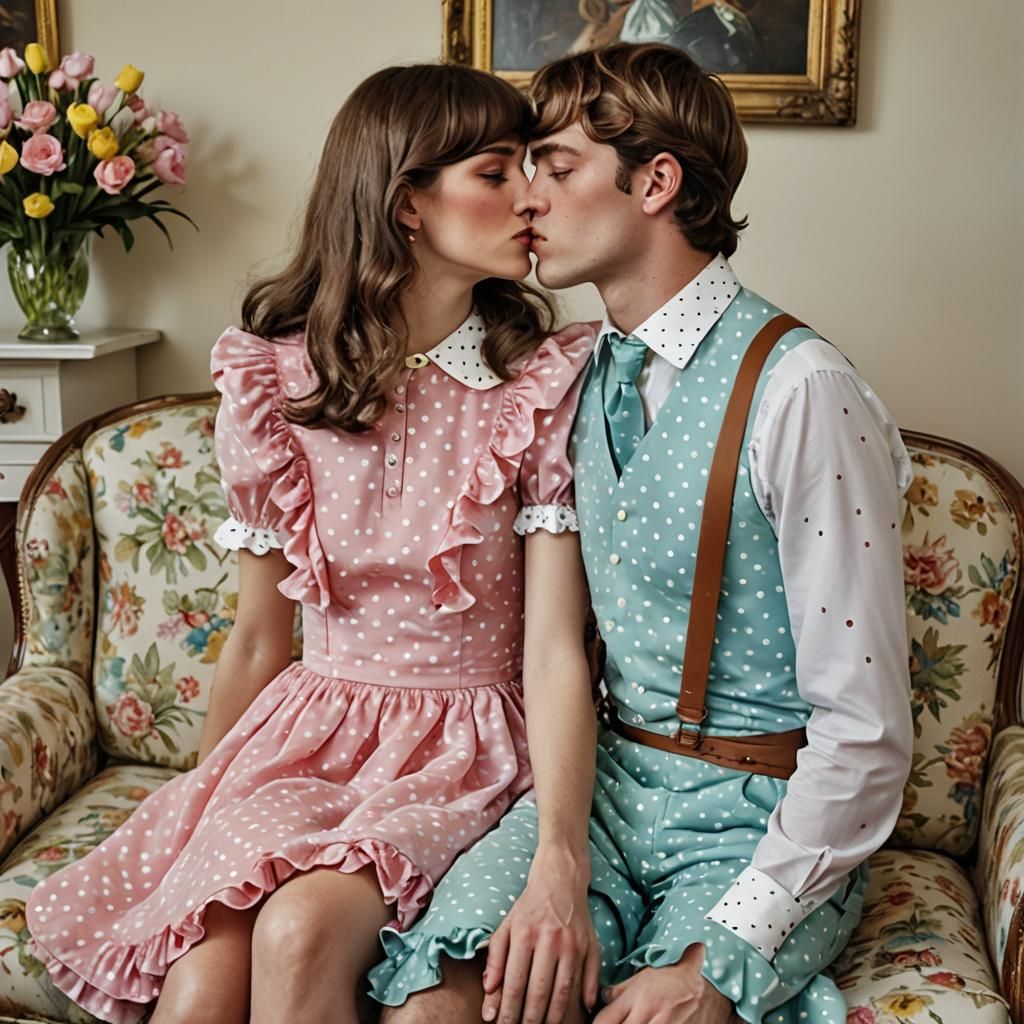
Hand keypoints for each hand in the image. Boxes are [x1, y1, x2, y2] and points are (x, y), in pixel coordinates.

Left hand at [482, 846, 600, 1023]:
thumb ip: (495, 958)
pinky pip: (590, 978)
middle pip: (540, 990)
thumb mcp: (506, 926)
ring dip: (555, 1016)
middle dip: (530, 1018)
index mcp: (525, 934)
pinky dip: (586, 998)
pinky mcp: (591, 945)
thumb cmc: (529, 907)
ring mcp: (573, 943)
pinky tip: (580, 1014)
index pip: (515, 982)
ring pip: (564, 989)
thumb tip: (489, 991)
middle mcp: (550, 939)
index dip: (508, 1010)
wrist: (561, 879)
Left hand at [593, 943, 735, 1023]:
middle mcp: (646, 1016)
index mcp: (636, 999)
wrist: (705, 986)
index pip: (604, 1021)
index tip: (599, 1023)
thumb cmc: (672, 979)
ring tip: (633, 1021)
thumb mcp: (643, 977)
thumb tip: (604, 998)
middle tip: (615, 1022)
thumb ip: (621, 990)